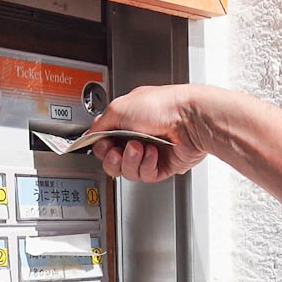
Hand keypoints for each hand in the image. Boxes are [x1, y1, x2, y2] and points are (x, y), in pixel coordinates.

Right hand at [87, 84, 212, 181]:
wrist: (191, 119)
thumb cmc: (163, 106)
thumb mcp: (119, 108)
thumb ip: (99, 124)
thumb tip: (90, 135)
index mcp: (127, 119)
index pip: (104, 140)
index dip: (100, 145)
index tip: (102, 143)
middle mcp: (139, 135)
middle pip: (112, 160)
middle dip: (113, 157)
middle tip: (118, 150)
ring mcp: (151, 152)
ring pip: (127, 171)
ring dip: (131, 160)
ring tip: (140, 147)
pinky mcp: (163, 166)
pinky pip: (145, 176)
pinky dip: (147, 165)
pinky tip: (154, 153)